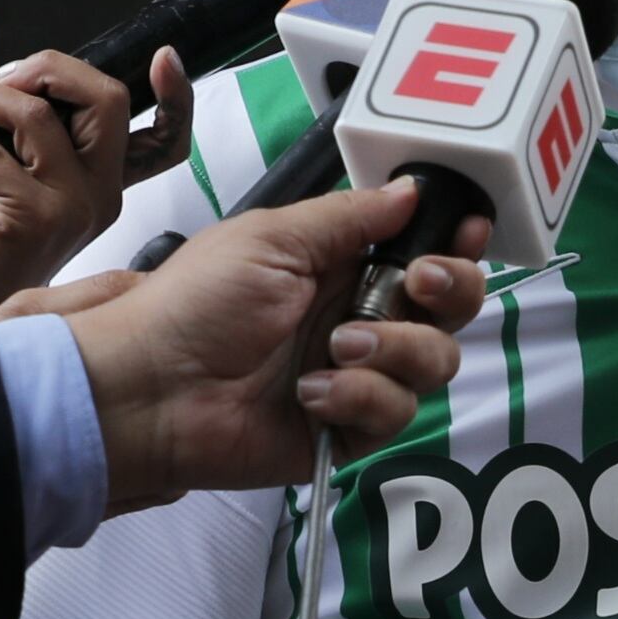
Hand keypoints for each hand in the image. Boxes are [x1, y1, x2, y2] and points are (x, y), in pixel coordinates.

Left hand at [0, 48, 185, 329]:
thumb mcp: (19, 181)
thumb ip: (36, 140)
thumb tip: (18, 83)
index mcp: (105, 184)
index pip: (167, 139)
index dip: (176, 95)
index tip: (164, 58)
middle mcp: (100, 194)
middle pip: (106, 99)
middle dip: (47, 68)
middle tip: (1, 80)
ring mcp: (71, 207)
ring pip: (38, 114)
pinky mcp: (30, 218)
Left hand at [27, 184, 490, 503]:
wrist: (151, 388)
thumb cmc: (196, 304)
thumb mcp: (273, 238)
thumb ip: (351, 216)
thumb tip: (411, 189)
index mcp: (345, 268)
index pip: (426, 253)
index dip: (457, 245)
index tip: (466, 233)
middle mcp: (362, 320)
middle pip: (451, 308)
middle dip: (450, 290)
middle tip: (418, 282)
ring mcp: (359, 377)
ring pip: (435, 363)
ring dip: (396, 349)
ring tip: (337, 348)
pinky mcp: (349, 429)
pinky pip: (397, 414)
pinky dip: (360, 399)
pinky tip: (311, 394)